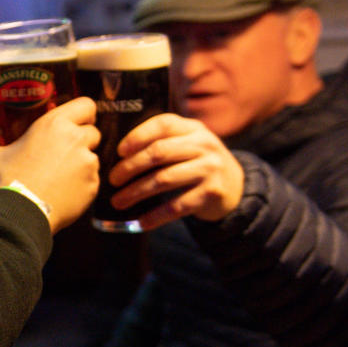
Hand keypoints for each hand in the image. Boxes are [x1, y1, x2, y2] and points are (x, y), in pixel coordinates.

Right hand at [0, 97, 100, 232]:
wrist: (19, 214)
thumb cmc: (5, 181)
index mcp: (53, 125)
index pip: (86, 105)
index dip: (83, 113)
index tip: (77, 122)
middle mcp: (75, 140)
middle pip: (93, 133)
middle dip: (83, 141)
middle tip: (65, 153)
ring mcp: (88, 164)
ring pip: (92, 159)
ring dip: (81, 165)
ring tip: (60, 179)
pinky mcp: (92, 186)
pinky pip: (91, 181)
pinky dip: (81, 186)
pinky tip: (63, 193)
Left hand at [107, 113, 243, 228]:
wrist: (234, 186)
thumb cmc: (197, 163)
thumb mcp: (187, 144)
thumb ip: (163, 141)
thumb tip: (118, 156)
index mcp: (193, 128)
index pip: (163, 124)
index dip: (138, 136)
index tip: (119, 151)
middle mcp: (204, 145)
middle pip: (159, 152)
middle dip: (130, 167)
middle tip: (113, 179)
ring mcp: (209, 169)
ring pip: (163, 180)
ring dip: (136, 192)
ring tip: (118, 201)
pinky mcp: (211, 193)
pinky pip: (176, 206)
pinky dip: (155, 216)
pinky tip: (141, 222)